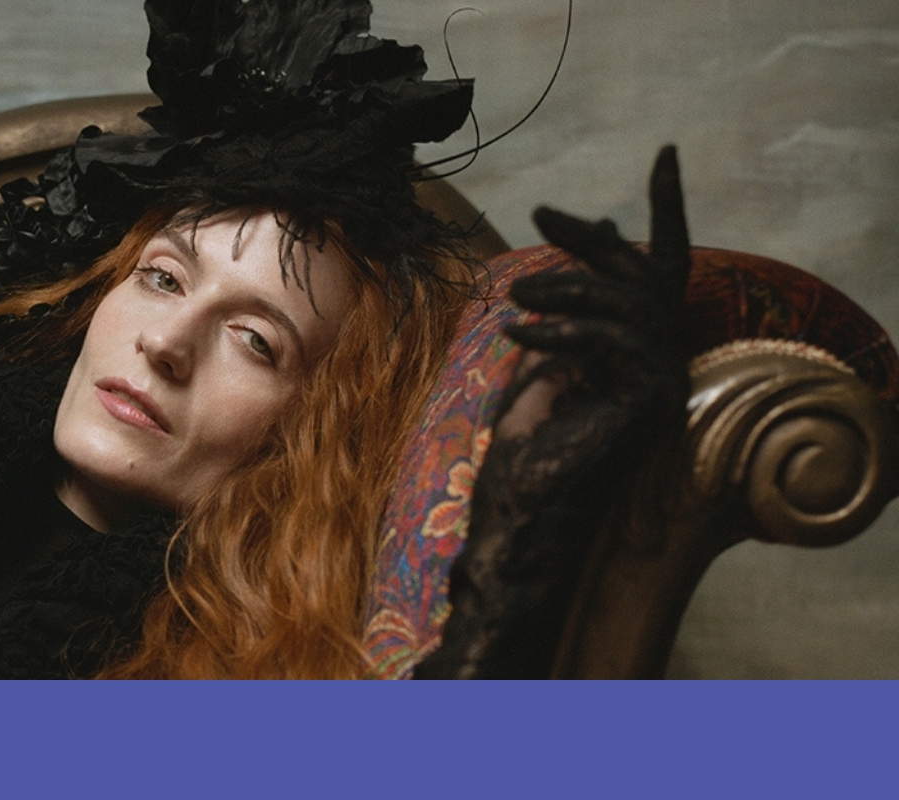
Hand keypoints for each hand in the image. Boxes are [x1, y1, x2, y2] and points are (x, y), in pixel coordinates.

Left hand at [504, 144, 691, 459]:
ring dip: (568, 286)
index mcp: (643, 343)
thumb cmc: (529, 433)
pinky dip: (564, 331)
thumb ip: (574, 295)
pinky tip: (519, 335)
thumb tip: (602, 224)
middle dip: (595, 239)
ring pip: (629, 303)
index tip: (669, 153)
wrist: (522, 502)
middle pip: (646, 273)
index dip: (669, 208)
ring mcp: (663, 383)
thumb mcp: (547, 346)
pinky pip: (614, 342)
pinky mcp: (647, 402)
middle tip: (541, 217)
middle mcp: (665, 359)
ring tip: (515, 294)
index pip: (666, 264)